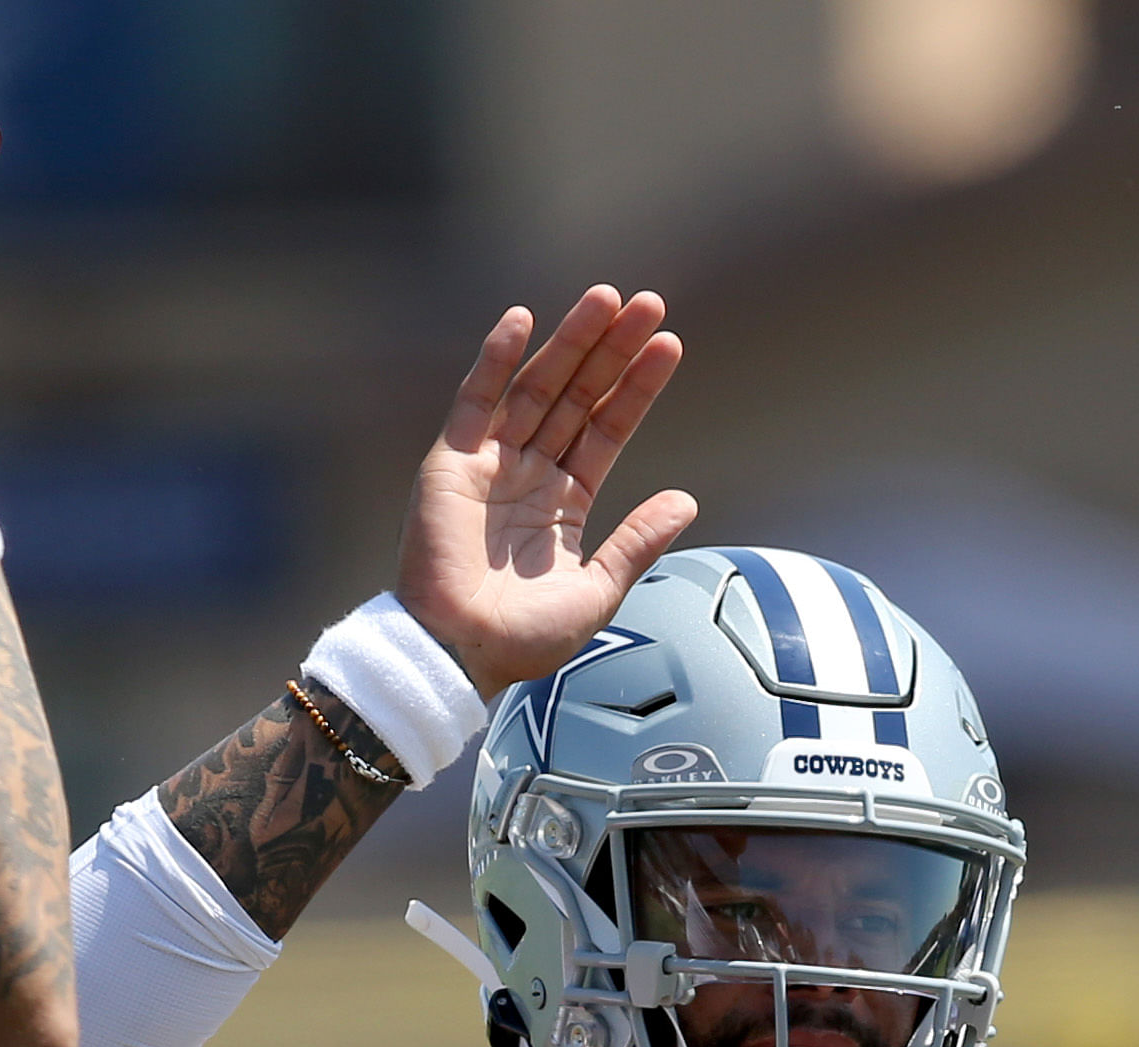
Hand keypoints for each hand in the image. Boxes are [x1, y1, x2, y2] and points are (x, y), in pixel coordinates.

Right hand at [400, 289, 704, 695]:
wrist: (459, 654)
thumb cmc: (523, 639)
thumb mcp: (598, 589)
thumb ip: (637, 541)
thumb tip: (687, 500)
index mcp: (564, 504)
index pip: (607, 431)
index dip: (637, 389)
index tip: (668, 346)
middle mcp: (529, 475)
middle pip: (578, 397)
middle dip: (612, 351)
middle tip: (649, 303)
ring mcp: (490, 465)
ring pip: (536, 388)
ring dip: (570, 342)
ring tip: (607, 300)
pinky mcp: (451, 463)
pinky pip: (474, 401)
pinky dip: (495, 360)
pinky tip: (524, 320)